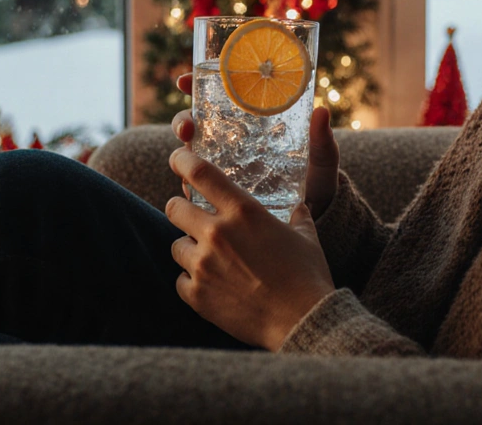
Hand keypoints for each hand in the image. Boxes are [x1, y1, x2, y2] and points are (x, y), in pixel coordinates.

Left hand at [166, 145, 335, 349]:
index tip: (178, 159)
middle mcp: (217, 233)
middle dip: (180, 210)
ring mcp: (203, 265)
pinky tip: (213, 286)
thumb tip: (299, 208)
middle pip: (174, 208)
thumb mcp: (305, 236)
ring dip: (189, 249)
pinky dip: (192, 282)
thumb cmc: (307, 277)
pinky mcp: (197, 295)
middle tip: (191, 217)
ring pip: (176, 246)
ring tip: (210, 260)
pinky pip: (180, 280)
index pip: (200, 172)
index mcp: (243, 211)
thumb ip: (297, 216)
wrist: (303, 322)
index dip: (182, 160)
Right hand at [172, 74, 339, 217]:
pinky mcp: (218, 196)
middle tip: (188, 126)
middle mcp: (230, 143)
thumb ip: (321, 139)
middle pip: (195, 124)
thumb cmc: (316, 181)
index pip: (218, 99)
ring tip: (188, 153)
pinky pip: (196, 187)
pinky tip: (190, 186)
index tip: (185, 81)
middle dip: (183, 120)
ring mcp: (222, 169)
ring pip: (190, 154)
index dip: (196, 85)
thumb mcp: (320, 159)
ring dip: (182, 151)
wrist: (315, 218)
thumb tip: (322, 112)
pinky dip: (188, 184)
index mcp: (251, 124)